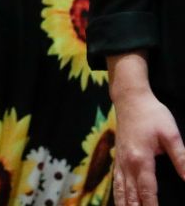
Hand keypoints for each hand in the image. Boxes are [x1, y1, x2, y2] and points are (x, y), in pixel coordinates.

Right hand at [111, 53, 184, 204]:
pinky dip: (118, 196)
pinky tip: (121, 202)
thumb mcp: (171, 135)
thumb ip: (182, 159)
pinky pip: (116, 183)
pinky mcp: (118, 159)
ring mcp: (120, 162)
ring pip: (120, 191)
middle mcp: (127, 164)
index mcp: (141, 160)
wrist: (130, 99)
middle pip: (131, 196)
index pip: (148, 192)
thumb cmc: (152, 114)